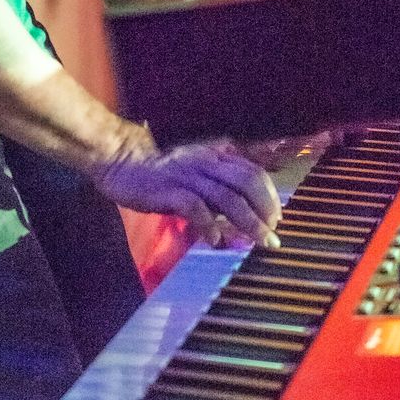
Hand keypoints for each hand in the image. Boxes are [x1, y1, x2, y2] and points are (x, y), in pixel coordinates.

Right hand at [93, 137, 281, 248]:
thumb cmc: (163, 175)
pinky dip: (209, 224)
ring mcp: (188, 176)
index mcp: (216, 158)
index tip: (276, 220)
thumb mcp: (197, 176)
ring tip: (259, 242)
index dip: (270, 197)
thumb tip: (246, 213)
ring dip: (248, 222)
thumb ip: (220, 189)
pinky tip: (215, 241)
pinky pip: (195, 207)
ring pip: (227, 197)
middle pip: (247, 182)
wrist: (123, 163)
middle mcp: (206, 163)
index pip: (254, 173)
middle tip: (272, 234)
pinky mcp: (168, 190)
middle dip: (265, 209)